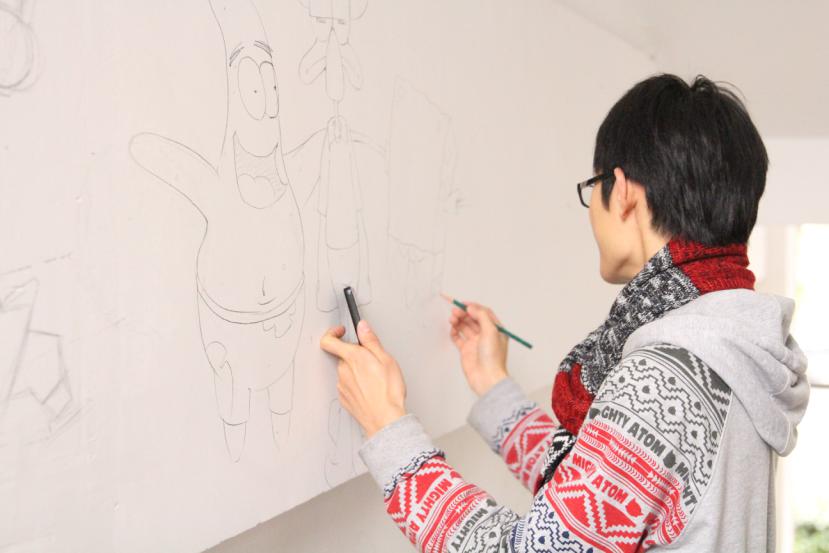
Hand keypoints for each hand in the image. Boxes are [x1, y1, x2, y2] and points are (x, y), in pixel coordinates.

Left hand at [320, 321, 406, 437]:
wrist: (385, 419)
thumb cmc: (388, 391)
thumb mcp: (386, 359)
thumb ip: (370, 340)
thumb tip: (362, 326)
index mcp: (352, 358)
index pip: (329, 341)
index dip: (333, 333)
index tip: (342, 331)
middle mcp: (343, 371)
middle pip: (342, 356)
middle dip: (355, 355)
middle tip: (372, 360)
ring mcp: (342, 386)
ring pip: (346, 371)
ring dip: (357, 371)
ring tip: (375, 378)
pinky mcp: (344, 399)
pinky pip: (347, 385)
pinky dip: (357, 384)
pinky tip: (370, 389)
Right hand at [449, 302, 508, 396]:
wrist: (487, 378)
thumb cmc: (493, 357)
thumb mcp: (491, 331)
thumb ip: (481, 316)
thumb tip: (471, 307)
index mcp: (495, 330)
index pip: (484, 313)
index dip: (474, 307)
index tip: (464, 304)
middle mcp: (486, 335)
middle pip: (473, 319)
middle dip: (464, 313)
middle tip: (455, 311)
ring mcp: (475, 343)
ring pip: (465, 327)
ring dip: (458, 321)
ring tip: (452, 318)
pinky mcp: (466, 350)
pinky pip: (458, 338)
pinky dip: (454, 332)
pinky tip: (452, 329)